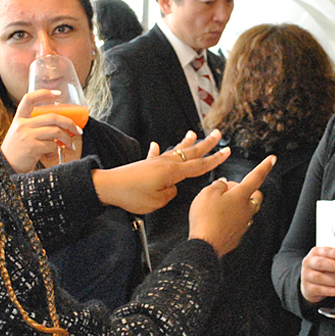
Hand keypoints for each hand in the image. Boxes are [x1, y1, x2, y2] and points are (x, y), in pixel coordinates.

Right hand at [1, 89, 81, 172]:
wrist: (5, 168)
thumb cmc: (17, 151)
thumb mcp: (20, 134)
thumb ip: (35, 127)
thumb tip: (61, 126)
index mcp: (19, 119)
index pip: (29, 99)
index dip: (43, 93)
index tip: (57, 94)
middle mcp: (22, 125)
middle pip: (52, 117)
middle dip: (69, 123)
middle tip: (78, 130)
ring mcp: (27, 135)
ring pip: (56, 131)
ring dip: (67, 138)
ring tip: (70, 145)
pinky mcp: (32, 147)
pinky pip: (52, 146)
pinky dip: (56, 150)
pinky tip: (53, 154)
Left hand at [92, 130, 229, 213]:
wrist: (108, 187)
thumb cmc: (132, 196)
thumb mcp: (157, 201)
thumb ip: (169, 193)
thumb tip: (171, 187)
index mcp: (173, 172)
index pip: (199, 165)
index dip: (214, 160)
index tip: (227, 152)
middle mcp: (166, 163)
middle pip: (191, 152)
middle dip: (207, 144)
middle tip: (218, 134)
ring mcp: (155, 162)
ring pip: (176, 151)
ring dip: (186, 143)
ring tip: (194, 133)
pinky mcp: (145, 164)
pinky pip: (155, 156)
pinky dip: (156, 151)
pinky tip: (156, 146)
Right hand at [189, 155, 275, 255]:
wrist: (205, 245)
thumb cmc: (206, 219)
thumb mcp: (207, 193)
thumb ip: (217, 185)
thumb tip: (222, 184)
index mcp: (242, 195)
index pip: (256, 176)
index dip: (265, 166)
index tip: (272, 159)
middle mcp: (246, 209)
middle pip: (254, 194)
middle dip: (245, 188)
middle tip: (228, 188)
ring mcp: (243, 223)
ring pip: (246, 209)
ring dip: (236, 204)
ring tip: (218, 204)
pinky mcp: (237, 235)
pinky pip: (237, 221)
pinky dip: (230, 217)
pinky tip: (217, 218)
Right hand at [299, 246, 334, 303]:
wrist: (310, 284)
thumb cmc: (325, 270)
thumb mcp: (331, 260)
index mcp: (316, 252)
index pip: (325, 251)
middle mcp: (309, 262)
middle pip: (320, 263)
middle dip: (333, 266)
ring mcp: (306, 275)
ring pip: (319, 277)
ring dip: (334, 280)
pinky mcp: (307, 288)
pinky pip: (319, 289)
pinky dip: (329, 291)